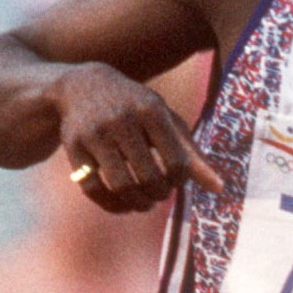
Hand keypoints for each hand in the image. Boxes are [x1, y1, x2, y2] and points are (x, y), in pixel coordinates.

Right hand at [53, 63, 225, 213]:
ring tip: (143, 204)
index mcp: (151, 110)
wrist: (81, 86)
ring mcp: (95, 133)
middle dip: (158, 195)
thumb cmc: (135, 107)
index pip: (177, 163)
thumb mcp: (165, 119)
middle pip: (149, 177)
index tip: (174, 181)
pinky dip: (111, 205)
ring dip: (137, 204)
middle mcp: (122, 119)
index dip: (179, 181)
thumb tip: (219, 189)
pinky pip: (94, 189)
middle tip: (158, 195)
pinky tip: (123, 205)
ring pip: (121, 186)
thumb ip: (191, 152)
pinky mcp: (73, 146)